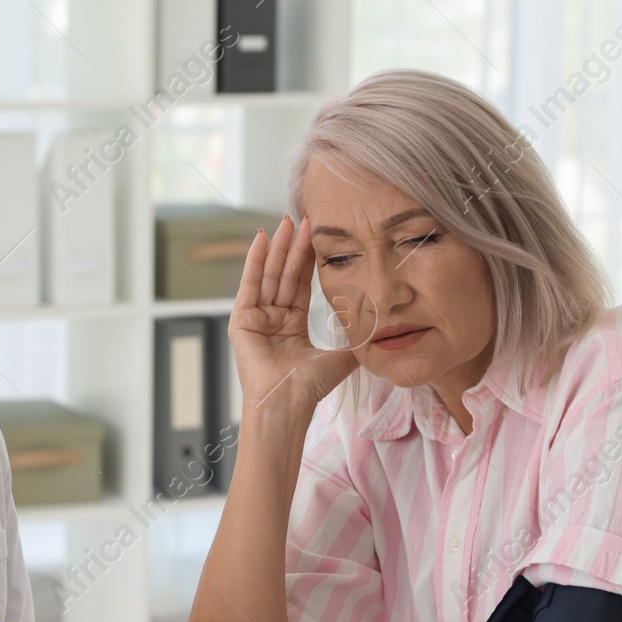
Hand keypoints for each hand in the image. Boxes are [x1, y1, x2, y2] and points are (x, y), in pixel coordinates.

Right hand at [229, 214, 356, 415]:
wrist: (288, 403)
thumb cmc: (309, 387)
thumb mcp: (340, 357)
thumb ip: (355, 340)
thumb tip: (380, 329)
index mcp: (291, 327)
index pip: (301, 284)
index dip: (310, 260)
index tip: (318, 236)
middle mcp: (272, 320)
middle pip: (284, 275)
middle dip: (294, 246)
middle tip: (303, 218)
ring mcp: (255, 319)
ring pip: (269, 275)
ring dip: (277, 247)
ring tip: (286, 222)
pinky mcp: (241, 321)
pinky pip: (250, 284)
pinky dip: (255, 261)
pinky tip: (263, 238)